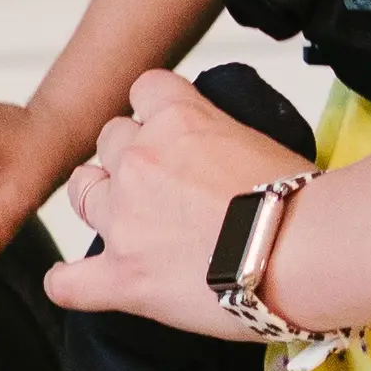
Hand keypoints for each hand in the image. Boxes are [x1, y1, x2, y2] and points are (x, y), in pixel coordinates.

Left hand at [42, 68, 311, 336]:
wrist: (303, 251)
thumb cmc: (302, 203)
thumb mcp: (265, 144)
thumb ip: (226, 144)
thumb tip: (233, 165)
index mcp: (179, 119)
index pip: (147, 88)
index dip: (157, 109)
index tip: (172, 128)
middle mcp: (140, 160)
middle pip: (110, 140)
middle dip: (130, 158)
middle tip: (164, 187)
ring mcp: (123, 218)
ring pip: (83, 192)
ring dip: (103, 204)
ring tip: (135, 227)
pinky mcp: (121, 275)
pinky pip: (67, 281)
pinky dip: (71, 282)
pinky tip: (81, 282)